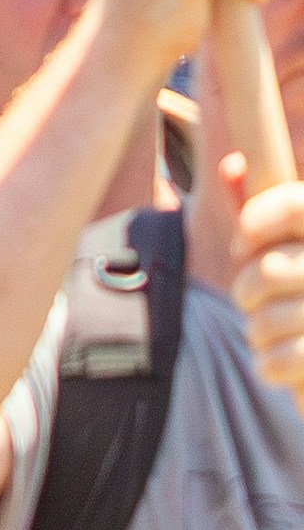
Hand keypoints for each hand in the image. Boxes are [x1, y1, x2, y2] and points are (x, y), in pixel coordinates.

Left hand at [232, 174, 303, 401]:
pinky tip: (271, 364)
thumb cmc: (300, 296)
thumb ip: (258, 207)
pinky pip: (290, 357)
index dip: (257, 220)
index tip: (240, 243)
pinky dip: (268, 364)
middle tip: (249, 301)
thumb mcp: (282, 246)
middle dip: (246, 291)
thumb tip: (232, 166)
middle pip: (271, 269)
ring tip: (263, 333)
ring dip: (256, 331)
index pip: (297, 205)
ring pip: (273, 318)